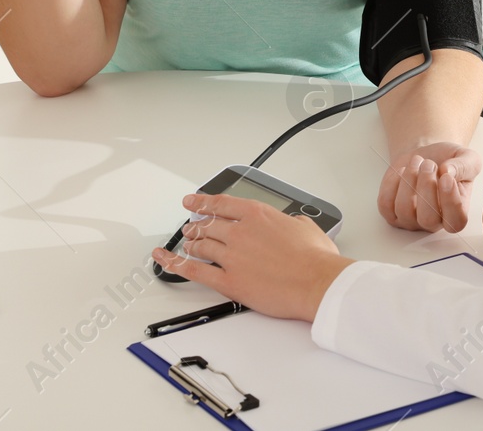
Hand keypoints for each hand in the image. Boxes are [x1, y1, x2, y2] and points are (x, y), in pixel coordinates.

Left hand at [151, 193, 352, 322]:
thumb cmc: (315, 259)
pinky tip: (166, 261)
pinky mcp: (228, 281)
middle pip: (208, 225)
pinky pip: (193, 271)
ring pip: (200, 246)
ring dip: (191, 244)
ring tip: (186, 244)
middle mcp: (240, 232)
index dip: (202, 201)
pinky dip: (175, 264)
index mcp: (258, 215)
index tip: (192, 200)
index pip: (221, 204)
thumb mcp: (307, 227)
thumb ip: (292, 221)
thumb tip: (292, 223)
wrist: (316, 282)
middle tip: (191, 226)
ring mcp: (231, 256)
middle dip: (197, 225)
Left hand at [377, 142, 481, 232]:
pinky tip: (403, 171)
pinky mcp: (391, 213)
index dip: (450, 201)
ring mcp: (410, 220)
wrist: (424, 158)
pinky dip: (392, 182)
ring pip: (404, 209)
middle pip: (427, 218)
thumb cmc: (447, 161)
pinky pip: (385, 203)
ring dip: (409, 180)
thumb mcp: (467, 158)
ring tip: (417, 161)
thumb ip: (465, 165)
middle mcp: (433, 223)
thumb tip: (448, 172)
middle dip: (426, 186)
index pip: (455, 222)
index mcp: (456, 214)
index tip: (446, 176)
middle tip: (429, 164)